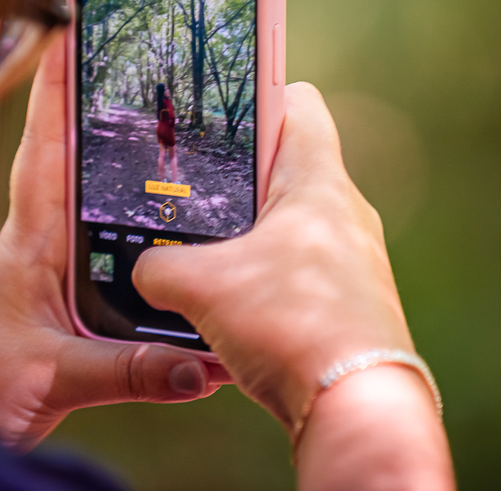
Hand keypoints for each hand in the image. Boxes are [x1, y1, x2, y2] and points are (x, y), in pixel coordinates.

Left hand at [0, 32, 220, 449]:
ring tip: (176, 126)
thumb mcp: (52, 378)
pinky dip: (143, 232)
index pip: (46, 146)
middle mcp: (44, 241)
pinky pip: (113, 250)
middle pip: (80, 157)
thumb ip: (131, 371)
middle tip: (148, 57)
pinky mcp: (67, 297)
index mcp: (31, 239)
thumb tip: (204, 364)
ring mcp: (55, 266)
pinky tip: (178, 236)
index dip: (58, 85)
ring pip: (100, 201)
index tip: (75, 25)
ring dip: (129, 165)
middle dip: (108, 104)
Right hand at [132, 82, 413, 432]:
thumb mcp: (198, 286)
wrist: (356, 406)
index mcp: (318, 180)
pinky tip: (229, 312)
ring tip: (200, 261)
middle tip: (188, 195)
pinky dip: (264, 285)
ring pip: (289, 229)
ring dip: (246, 242)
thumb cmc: (291, 324)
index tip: (214, 111)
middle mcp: (345, 212)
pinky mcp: (351, 305)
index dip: (255, 94)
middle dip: (233, 183)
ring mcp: (353, 261)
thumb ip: (158, 265)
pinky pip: (299, 277)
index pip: (298, 102)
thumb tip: (145, 269)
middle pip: (285, 170)